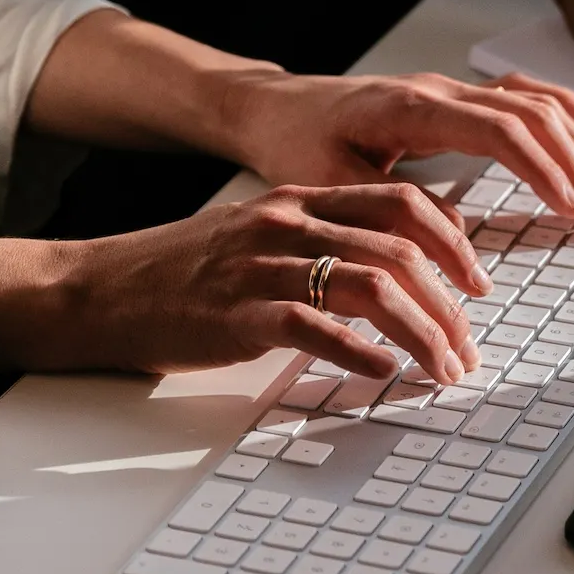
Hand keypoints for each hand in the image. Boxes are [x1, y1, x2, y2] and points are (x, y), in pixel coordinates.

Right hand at [41, 183, 489, 383]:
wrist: (97, 290)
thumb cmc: (177, 274)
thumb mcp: (255, 239)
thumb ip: (317, 246)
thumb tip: (388, 279)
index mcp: (297, 201)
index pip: (401, 203)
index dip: (453, 243)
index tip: (477, 286)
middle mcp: (286, 225)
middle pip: (399, 250)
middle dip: (449, 304)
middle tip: (467, 346)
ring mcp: (261, 268)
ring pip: (370, 287)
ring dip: (420, 333)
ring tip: (440, 368)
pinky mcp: (237, 314)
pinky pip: (313, 329)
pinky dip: (358, 352)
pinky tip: (382, 372)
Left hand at [231, 70, 573, 233]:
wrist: (273, 108)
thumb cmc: (293, 143)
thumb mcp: (330, 183)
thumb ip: (390, 205)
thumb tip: (455, 231)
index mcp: (410, 108)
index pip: (499, 130)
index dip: (543, 168)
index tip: (571, 208)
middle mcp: (437, 90)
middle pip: (530, 116)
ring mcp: (448, 89)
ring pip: (533, 105)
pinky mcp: (451, 98)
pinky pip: (520, 95)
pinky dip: (562, 111)